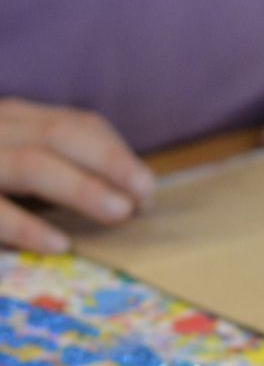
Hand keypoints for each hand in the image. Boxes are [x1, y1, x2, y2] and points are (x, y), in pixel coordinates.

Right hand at [0, 100, 155, 252]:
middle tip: (144, 200)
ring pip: (28, 162)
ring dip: (79, 188)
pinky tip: (58, 244)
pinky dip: (24, 226)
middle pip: (59, 135)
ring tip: (119, 214)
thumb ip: (60, 175)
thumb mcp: (19, 171)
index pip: (76, 124)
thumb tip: (131, 199)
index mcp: (12, 121)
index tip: (148, 189)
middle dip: (110, 164)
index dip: (117, 154)